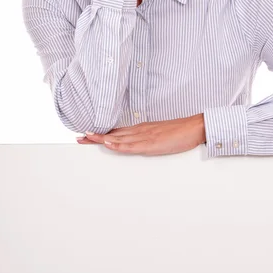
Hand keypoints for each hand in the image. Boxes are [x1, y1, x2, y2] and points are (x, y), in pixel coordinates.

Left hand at [75, 114, 205, 155]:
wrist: (194, 127)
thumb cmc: (179, 132)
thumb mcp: (158, 134)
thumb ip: (146, 138)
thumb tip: (135, 143)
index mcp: (141, 129)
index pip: (116, 132)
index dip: (101, 134)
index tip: (87, 135)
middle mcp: (139, 130)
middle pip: (113, 134)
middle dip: (95, 136)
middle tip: (78, 137)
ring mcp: (145, 136)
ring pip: (118, 138)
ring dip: (101, 139)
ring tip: (86, 138)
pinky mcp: (151, 142)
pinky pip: (132, 145)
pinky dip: (119, 145)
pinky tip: (109, 143)